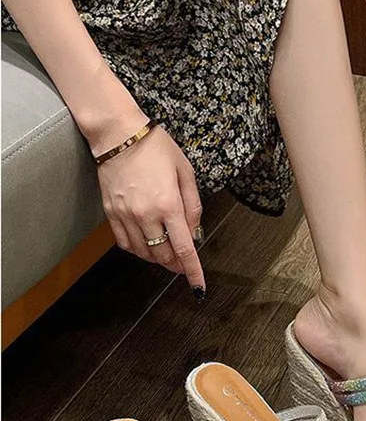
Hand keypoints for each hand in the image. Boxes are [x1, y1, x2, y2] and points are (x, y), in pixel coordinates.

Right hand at [95, 124, 204, 286]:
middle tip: (184, 262)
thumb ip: (192, 204)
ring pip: (144, 253)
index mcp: (168, 204)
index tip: (198, 286)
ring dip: (158, 258)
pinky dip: (138, 250)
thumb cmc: (154, 146)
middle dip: (177, 263)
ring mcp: (126, 216)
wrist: (119, 134)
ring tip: (166, 252)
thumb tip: (194, 231)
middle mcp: (146, 215)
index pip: (183, 248)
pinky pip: (125, 244)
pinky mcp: (111, 214)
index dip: (193, 271)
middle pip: (164, 255)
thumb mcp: (184, 170)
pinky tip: (145, 244)